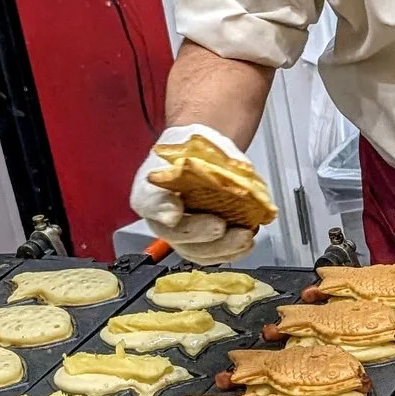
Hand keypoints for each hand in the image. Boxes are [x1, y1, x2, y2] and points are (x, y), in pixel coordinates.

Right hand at [131, 122, 259, 265]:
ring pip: (194, 251)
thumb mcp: (199, 140)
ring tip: (243, 237)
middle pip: (172, 234)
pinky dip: (231, 252)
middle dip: (198, 233)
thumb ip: (214, 154)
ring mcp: (181, 233)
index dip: (161, 210)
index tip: (174, 213)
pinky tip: (245, 243)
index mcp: (152, 187)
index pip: (149, 202)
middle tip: (218, 226)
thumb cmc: (192, 150)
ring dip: (220, 248)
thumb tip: (236, 165)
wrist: (199, 157)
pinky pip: (210, 255)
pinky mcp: (200, 243)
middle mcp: (161, 216)